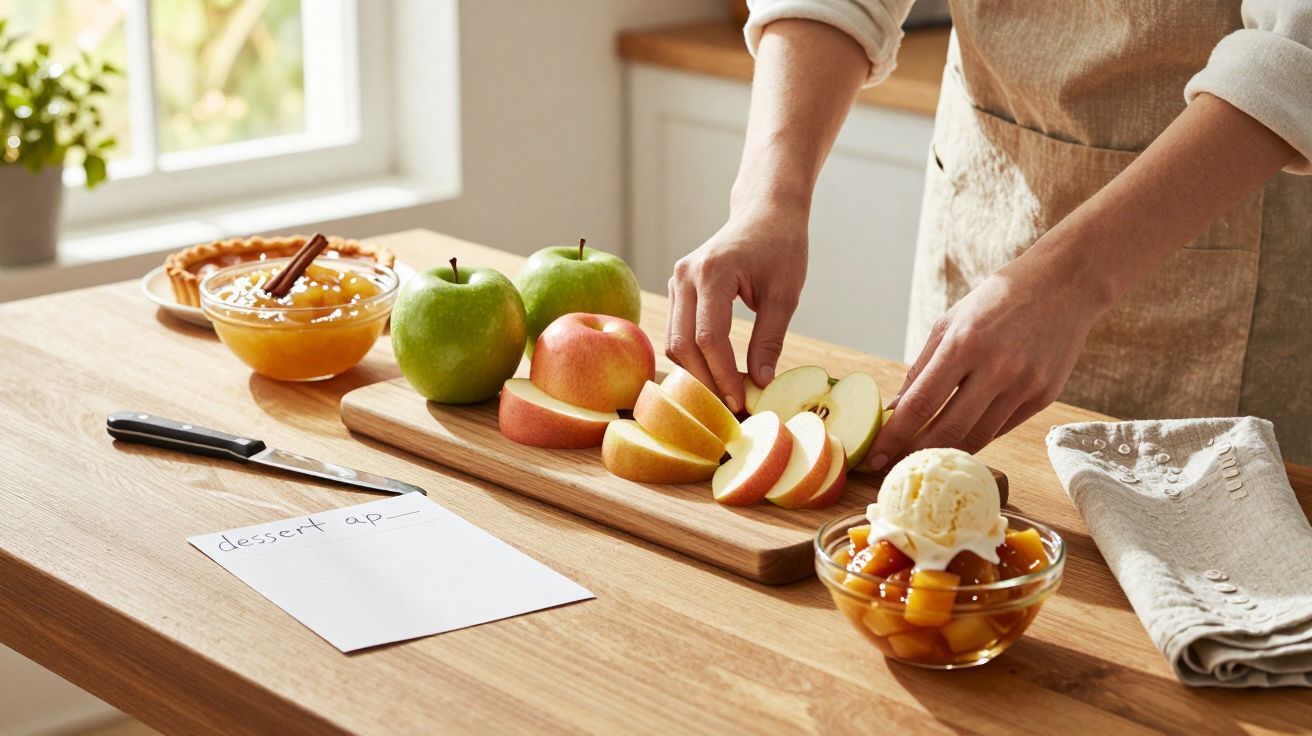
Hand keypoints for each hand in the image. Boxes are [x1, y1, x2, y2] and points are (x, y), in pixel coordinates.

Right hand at [666, 207, 807, 411]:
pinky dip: (693, 357)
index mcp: (713, 272)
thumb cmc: (781, 247)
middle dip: (705, 381)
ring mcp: (676, 281)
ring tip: (724, 396)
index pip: (709, 337)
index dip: (723, 375)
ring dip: (696, 373)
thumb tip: (759, 383)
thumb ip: (770, 340)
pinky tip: (715, 375)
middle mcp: (685, 276)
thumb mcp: (784, 294)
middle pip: (682, 344)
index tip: (740, 402)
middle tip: (729, 409)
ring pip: (674, 341)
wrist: (765, 213)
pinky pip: (677, 331)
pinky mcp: (678, 288)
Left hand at [864, 258, 1106, 469]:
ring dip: (945, 452)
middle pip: (948, 429)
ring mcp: (1024, 385)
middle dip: (914, 453)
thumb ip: (921, 369)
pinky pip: (1001, 429)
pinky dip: (976, 438)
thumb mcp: (950, 322)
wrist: (1064, 284)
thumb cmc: (997, 299)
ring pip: (977, 437)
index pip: (920, 404)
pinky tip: (957, 441)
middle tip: (892, 468)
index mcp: (964, 344)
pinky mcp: (1044, 396)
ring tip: (920, 460)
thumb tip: (894, 411)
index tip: (874, 456)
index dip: (894, 436)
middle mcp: (996, 367)